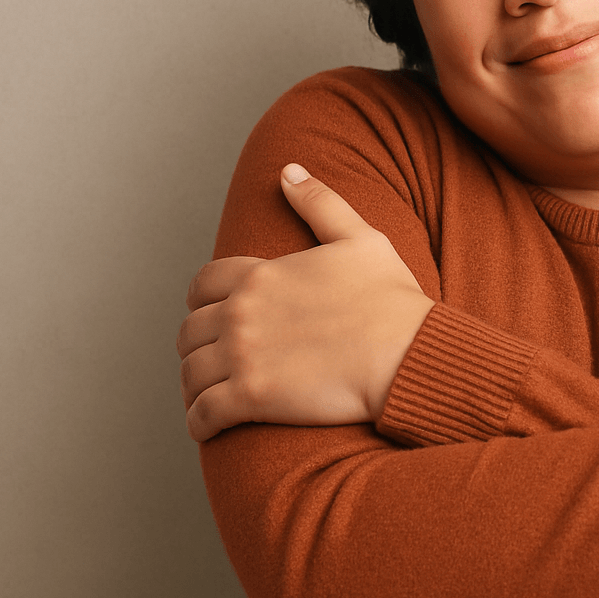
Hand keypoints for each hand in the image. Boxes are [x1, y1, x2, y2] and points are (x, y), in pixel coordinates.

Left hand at [176, 163, 434, 441]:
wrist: (408, 354)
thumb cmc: (392, 301)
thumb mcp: (361, 238)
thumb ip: (319, 203)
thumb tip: (289, 170)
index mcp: (261, 275)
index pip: (203, 285)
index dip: (204, 303)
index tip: (215, 319)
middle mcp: (242, 313)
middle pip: (190, 332)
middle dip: (198, 347)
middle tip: (214, 362)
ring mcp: (242, 356)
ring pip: (191, 374)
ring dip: (196, 387)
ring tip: (210, 397)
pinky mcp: (250, 398)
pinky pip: (202, 414)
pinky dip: (199, 423)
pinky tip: (209, 427)